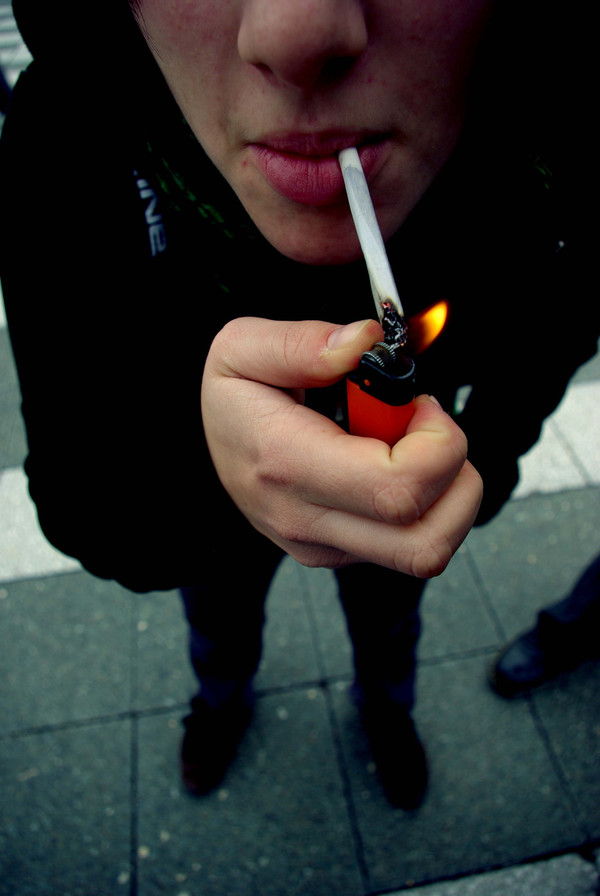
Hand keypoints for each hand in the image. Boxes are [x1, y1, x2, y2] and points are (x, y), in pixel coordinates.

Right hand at [201, 317, 482, 576]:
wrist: (215, 446)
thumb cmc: (235, 398)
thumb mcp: (241, 349)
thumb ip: (301, 342)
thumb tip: (362, 343)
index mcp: (288, 466)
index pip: (398, 487)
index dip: (437, 443)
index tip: (419, 402)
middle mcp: (308, 520)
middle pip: (425, 542)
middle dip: (455, 477)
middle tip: (426, 431)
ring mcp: (325, 546)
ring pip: (427, 552)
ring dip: (448, 497)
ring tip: (414, 450)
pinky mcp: (339, 554)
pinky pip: (409, 546)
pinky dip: (426, 505)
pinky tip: (392, 466)